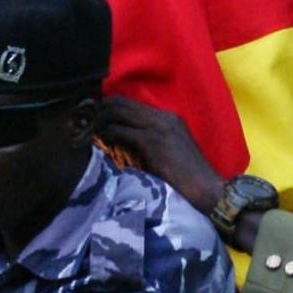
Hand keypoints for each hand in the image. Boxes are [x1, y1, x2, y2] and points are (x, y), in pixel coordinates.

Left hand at [97, 97, 225, 215]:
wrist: (207, 189)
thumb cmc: (189, 179)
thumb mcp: (169, 153)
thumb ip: (150, 144)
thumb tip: (124, 144)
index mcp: (168, 118)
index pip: (131, 104)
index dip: (109, 107)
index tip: (94, 117)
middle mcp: (163, 117)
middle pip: (121, 102)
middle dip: (100, 110)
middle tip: (84, 122)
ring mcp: (158, 127)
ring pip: (118, 112)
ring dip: (99, 120)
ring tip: (87, 131)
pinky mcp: (152, 141)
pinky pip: (121, 130)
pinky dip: (106, 134)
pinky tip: (98, 141)